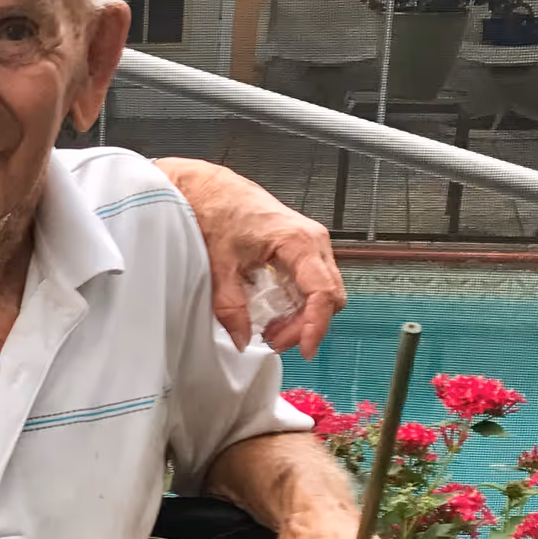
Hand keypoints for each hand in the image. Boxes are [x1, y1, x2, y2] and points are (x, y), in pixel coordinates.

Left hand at [160, 159, 346, 356]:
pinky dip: (296, 303)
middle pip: (328, 296)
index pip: (322, 292)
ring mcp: (309, 244)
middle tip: (274, 341)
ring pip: (323, 291)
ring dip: (301, 316)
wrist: (208, 189)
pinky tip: (273, 313)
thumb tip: (242, 338)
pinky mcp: (300, 248)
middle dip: (306, 325)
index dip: (315, 325)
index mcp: (299, 242)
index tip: (303, 349)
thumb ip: (231, 307)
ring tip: (271, 330)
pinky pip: (310, 283)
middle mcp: (312, 241)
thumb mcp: (219, 266)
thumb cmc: (217, 212)